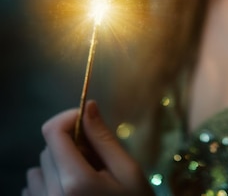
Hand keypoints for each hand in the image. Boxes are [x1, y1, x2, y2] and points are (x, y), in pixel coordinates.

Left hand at [22, 100, 152, 195]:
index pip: (53, 131)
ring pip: (38, 168)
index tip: (87, 120)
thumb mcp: (128, 172)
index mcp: (75, 181)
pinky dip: (48, 184)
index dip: (69, 118)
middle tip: (96, 159)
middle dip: (70, 145)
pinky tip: (70, 194)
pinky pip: (32, 190)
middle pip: (48, 148)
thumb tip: (87, 106)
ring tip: (83, 179)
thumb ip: (104, 139)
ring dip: (57, 165)